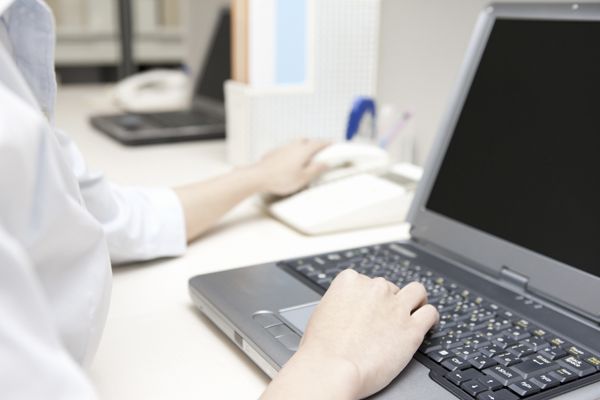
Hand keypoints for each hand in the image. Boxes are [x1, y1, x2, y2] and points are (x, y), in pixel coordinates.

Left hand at [251, 139, 329, 195]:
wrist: (259, 177)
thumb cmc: (281, 179)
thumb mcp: (303, 178)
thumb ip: (316, 169)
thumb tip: (326, 163)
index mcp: (303, 151)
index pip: (318, 143)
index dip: (326, 142)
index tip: (332, 143)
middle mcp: (293, 146)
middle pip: (306, 140)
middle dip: (313, 143)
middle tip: (318, 150)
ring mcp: (282, 148)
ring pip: (295, 143)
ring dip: (302, 146)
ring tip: (304, 155)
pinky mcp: (273, 152)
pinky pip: (286, 148)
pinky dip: (291, 152)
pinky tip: (289, 160)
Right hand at [261, 270, 438, 399]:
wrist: (332, 368)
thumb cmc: (321, 347)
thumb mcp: (323, 311)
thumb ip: (341, 302)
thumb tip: (348, 306)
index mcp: (351, 281)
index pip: (367, 281)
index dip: (368, 296)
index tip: (368, 308)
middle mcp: (375, 288)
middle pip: (390, 287)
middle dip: (388, 301)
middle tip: (385, 319)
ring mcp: (395, 306)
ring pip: (417, 291)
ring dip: (416, 300)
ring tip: (415, 310)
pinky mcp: (411, 328)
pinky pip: (430, 313)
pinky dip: (431, 318)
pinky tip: (427, 324)